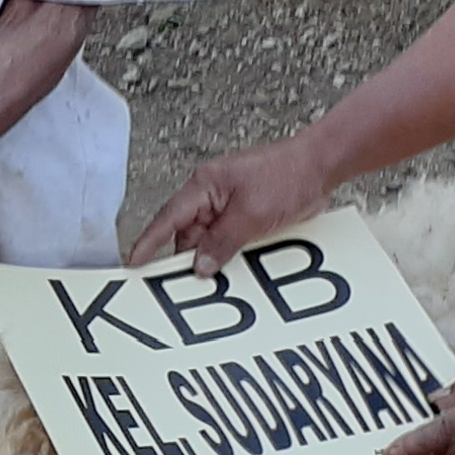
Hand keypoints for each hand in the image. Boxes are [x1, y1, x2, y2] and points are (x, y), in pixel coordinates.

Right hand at [132, 136, 335, 269]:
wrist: (321, 168)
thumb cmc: (286, 175)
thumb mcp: (251, 214)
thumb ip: (222, 241)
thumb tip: (200, 265)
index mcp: (204, 186)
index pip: (169, 218)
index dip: (149, 242)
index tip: (134, 262)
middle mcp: (212, 197)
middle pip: (189, 236)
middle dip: (191, 259)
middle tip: (188, 286)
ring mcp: (229, 208)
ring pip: (210, 243)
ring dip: (216, 260)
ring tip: (221, 279)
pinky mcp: (246, 219)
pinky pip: (229, 243)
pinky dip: (231, 257)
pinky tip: (239, 270)